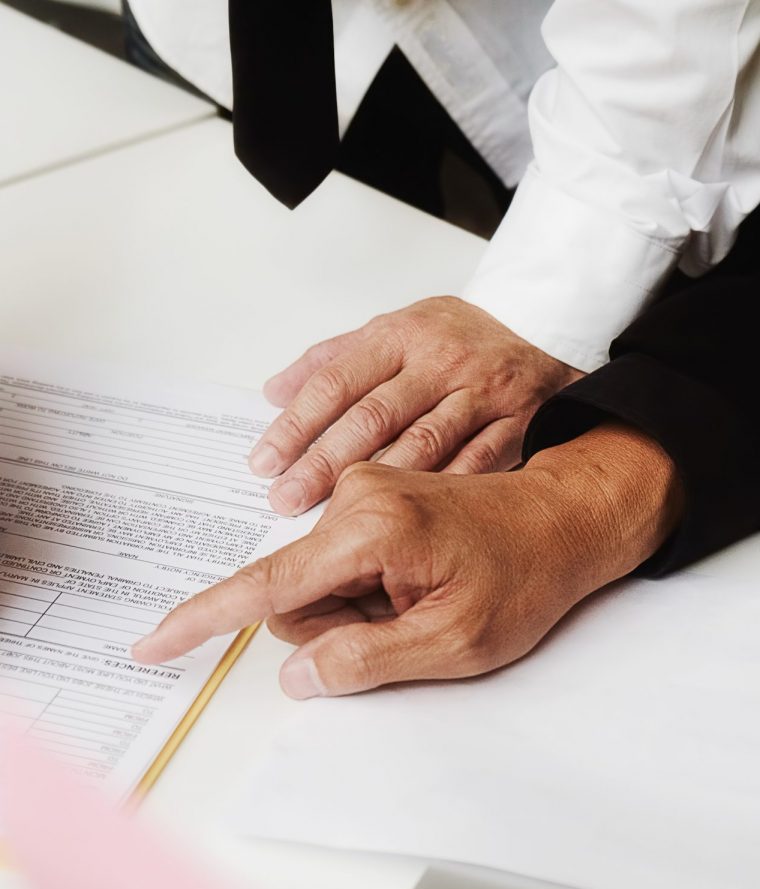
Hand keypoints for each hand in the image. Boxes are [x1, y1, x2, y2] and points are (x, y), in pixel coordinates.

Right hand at [133, 423, 682, 696]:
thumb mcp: (453, 643)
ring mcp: (363, 492)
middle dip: (336, 626)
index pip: (269, 586)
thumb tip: (296, 675)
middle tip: (411, 623)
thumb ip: (367, 661)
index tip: (154, 642)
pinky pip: (338, 561)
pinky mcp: (371, 498)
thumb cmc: (525, 578)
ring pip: (316, 581)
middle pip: (295, 594)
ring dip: (357, 608)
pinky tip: (419, 580)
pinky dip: (368, 586)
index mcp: (372, 528)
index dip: (206, 621)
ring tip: (423, 597)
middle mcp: (357, 497)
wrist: (565, 519)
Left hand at [249, 296, 582, 514]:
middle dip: (323, 463)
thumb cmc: (459, 340)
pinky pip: (476, 463)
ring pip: (422, 443)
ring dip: (374, 486)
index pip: (336, 382)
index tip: (264, 462)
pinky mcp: (518, 422)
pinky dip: (440, 492)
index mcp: (402, 334)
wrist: (545, 332)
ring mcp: (483, 392)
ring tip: (333, 520)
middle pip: (373, 416)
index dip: (296, 426)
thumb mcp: (395, 329)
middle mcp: (442, 360)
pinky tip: (407, 522)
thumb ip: (334, 359)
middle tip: (286, 500)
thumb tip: (274, 391)